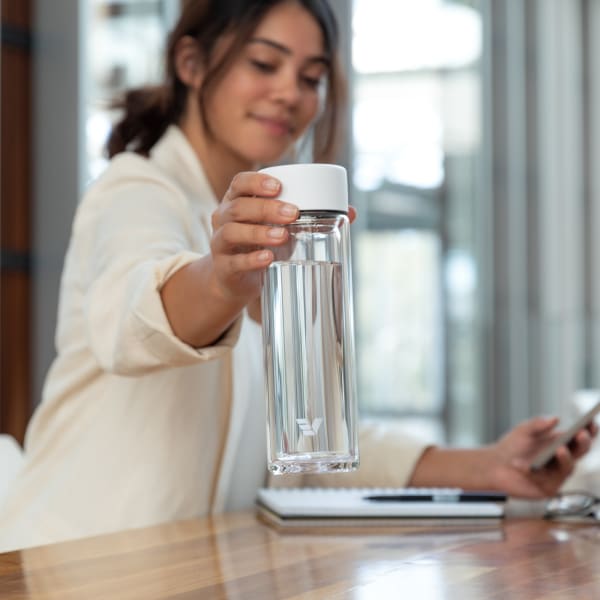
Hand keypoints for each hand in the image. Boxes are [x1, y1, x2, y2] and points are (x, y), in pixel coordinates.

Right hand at [211, 172, 357, 305]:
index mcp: (236, 202)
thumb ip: (308, 217)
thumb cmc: (259, 245)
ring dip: (259, 233)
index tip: (278, 186)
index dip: (256, 182)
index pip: (239, 183)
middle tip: (292, 213)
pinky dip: (252, 260)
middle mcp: (223, 219)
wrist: (232, 280)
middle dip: (265, 208)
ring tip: (283, 236)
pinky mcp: (224, 268)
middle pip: (238, 207)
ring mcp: (220, 244)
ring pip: (233, 232)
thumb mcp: (277, 227)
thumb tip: (350, 212)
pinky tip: (268, 258)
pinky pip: (234, 262)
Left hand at [488, 416, 596, 497]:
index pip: (579, 437)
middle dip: (583, 443)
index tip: (591, 422)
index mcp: (560, 443)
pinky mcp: (549, 488)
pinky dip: (539, 473)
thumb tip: (556, 418)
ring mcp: (557, 475)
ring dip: (566, 458)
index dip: (589, 430)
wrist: (494, 466)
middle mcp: (562, 459)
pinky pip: (550, 480)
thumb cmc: (511, 447)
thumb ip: (537, 424)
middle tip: (581, 433)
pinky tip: (530, 466)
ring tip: (560, 448)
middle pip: (580, 452)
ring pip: (569, 467)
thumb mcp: (523, 431)